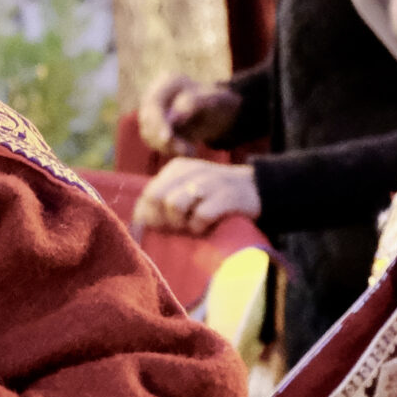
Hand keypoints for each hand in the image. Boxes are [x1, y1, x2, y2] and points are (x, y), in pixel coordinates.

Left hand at [133, 156, 259, 234]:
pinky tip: (207, 226)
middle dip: (162, 219)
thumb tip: (139, 221)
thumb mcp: (187, 190)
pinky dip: (200, 227)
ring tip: (193, 225)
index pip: (147, 194)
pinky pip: (200, 216)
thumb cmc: (215, 197)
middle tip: (177, 227)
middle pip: (156, 198)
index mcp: (176, 169)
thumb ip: (163, 200)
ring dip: (181, 223)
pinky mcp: (226, 196)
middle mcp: (190, 171)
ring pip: (174, 205)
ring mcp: (209, 181)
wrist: (257, 189)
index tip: (159, 227)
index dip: (147, 215)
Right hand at [140, 73, 241, 155]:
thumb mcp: (214, 100)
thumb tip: (173, 119)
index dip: (158, 121)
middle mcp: (154, 95)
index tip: (166, 138)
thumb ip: (193, 103)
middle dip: (165, 138)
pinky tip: (186, 149)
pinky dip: (169, 149)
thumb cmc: (219, 102)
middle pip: (147, 120)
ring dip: (168, 147)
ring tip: (191, 150)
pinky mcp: (151, 127)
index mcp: (168, 82)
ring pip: (149, 133)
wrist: (219, 113)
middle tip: (188, 151)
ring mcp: (151, 111)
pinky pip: (154, 142)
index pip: (154, 103)